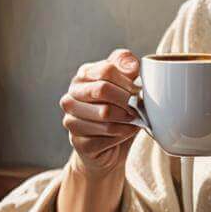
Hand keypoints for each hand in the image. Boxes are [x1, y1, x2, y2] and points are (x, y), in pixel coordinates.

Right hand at [59, 47, 142, 176]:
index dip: (127, 81)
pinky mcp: (77, 142)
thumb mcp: (126, 84)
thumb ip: (127, 66)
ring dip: (126, 117)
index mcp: (83, 77)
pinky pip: (105, 135)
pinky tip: (126, 132)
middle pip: (102, 89)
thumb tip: (131, 66)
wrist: (113, 146)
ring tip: (135, 119)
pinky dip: (122, 133)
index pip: (106, 70)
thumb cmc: (120, 109)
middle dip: (126, 99)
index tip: (139, 91)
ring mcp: (71, 120)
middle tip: (139, 106)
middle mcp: (71, 96)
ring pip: (104, 113)